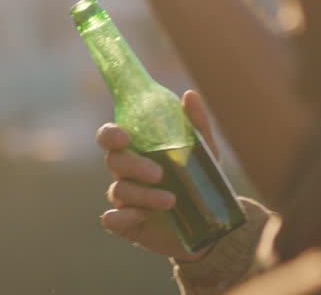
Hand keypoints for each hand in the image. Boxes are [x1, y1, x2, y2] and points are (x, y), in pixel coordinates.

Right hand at [98, 90, 220, 261]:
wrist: (210, 225)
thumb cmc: (200, 181)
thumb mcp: (203, 153)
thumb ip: (197, 125)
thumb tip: (189, 95)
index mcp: (137, 150)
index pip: (111, 137)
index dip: (110, 135)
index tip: (124, 137)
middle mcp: (126, 173)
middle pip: (113, 162)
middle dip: (134, 166)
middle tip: (159, 174)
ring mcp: (125, 199)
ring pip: (118, 191)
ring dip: (143, 195)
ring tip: (171, 201)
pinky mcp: (126, 224)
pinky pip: (113, 220)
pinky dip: (123, 217)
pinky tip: (143, 216)